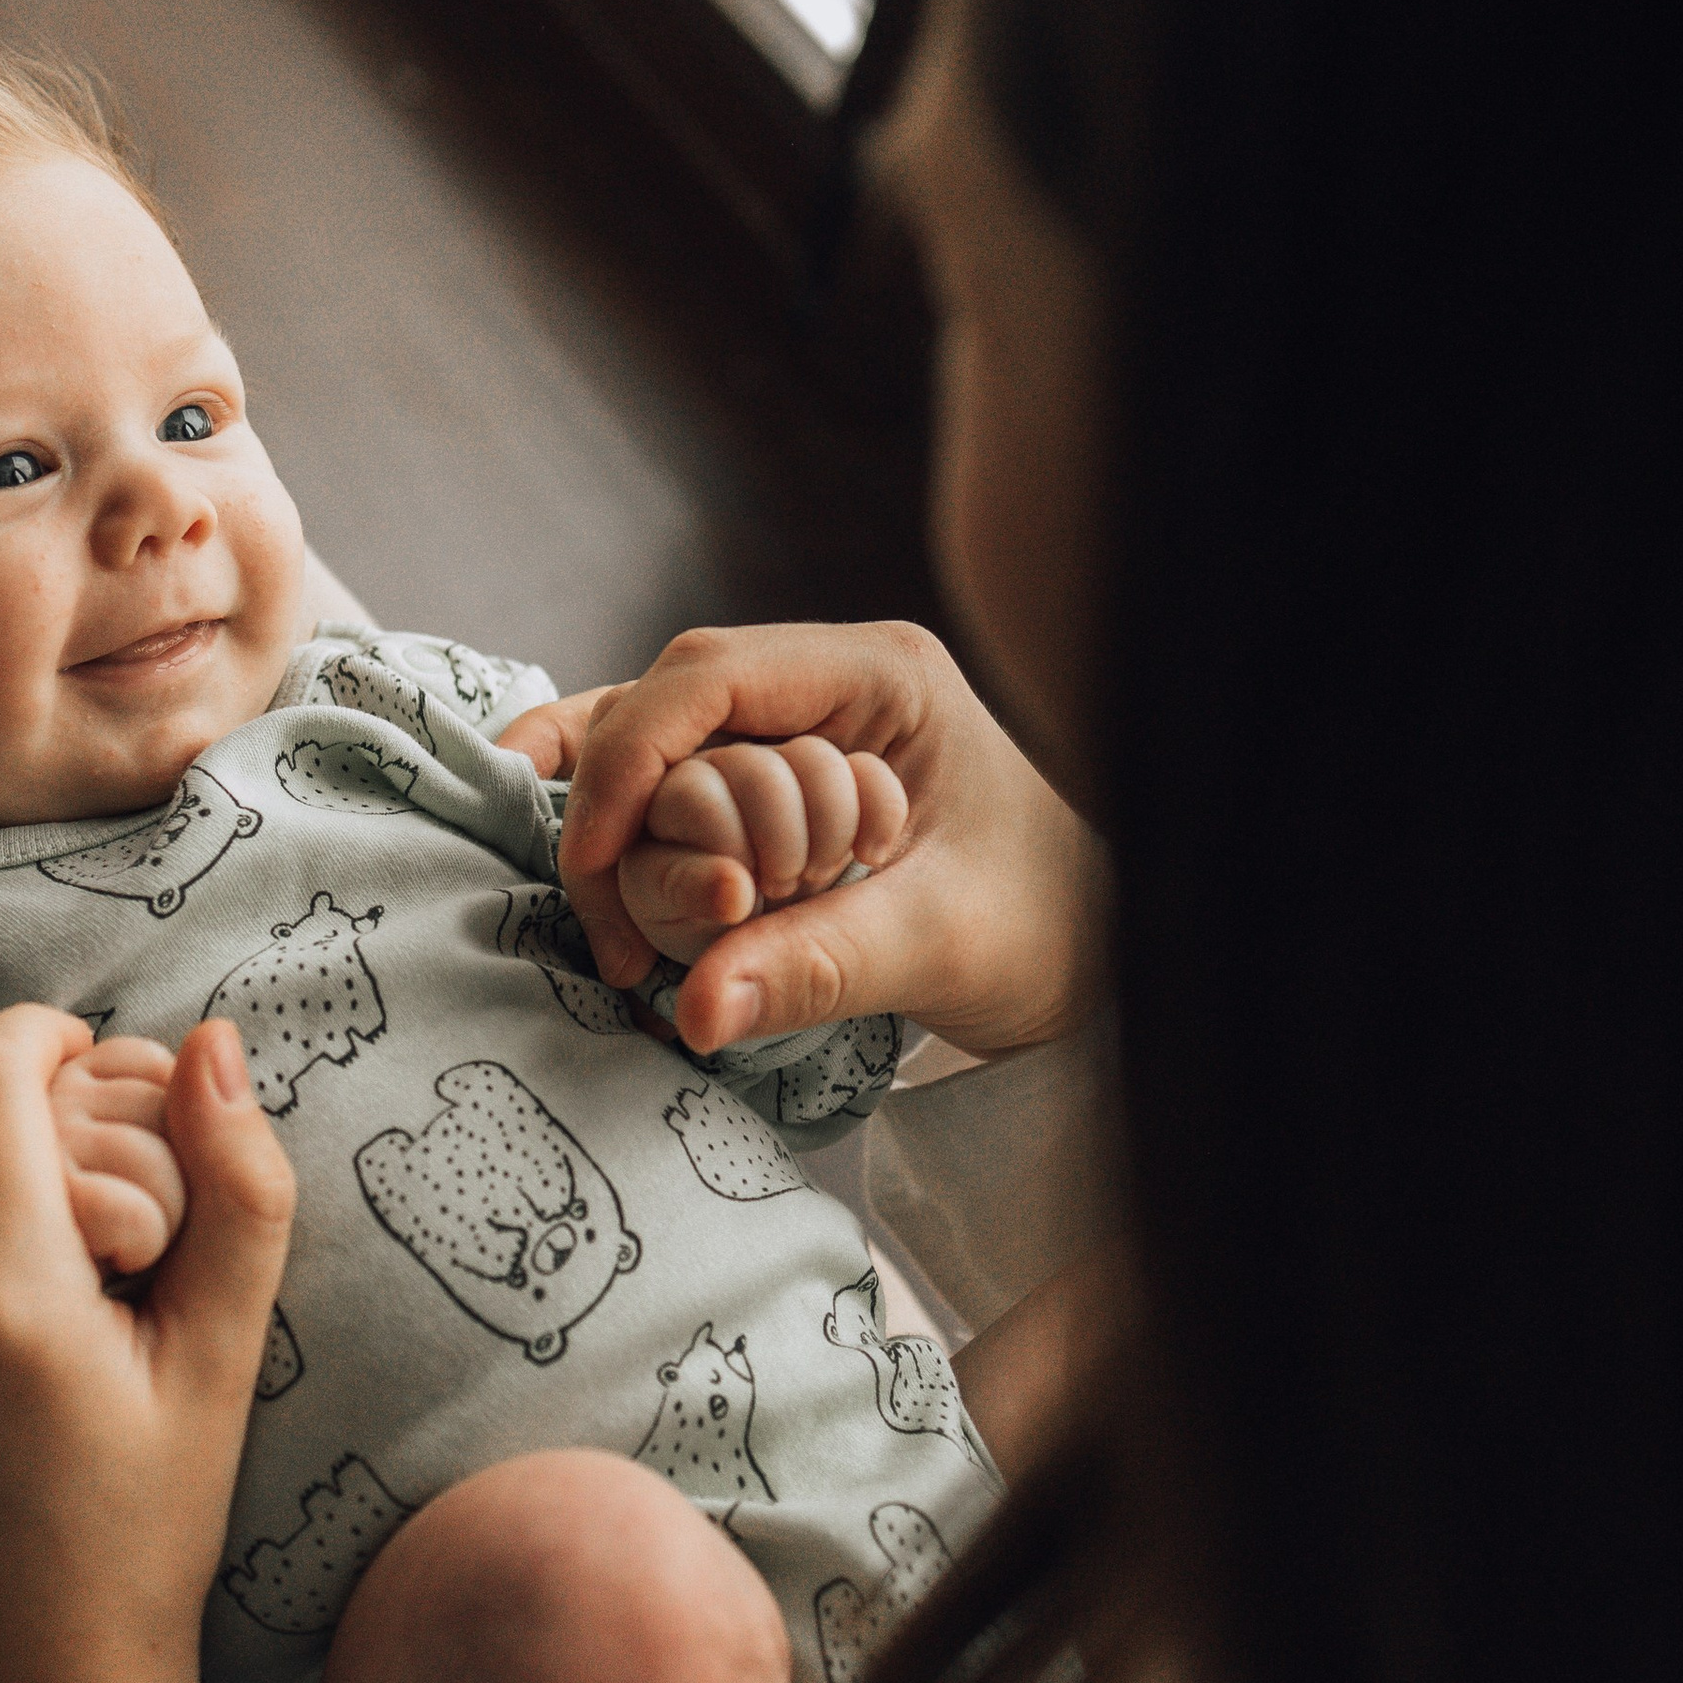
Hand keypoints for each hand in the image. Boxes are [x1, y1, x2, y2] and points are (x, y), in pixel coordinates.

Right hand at [502, 623, 1104, 1059]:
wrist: (1091, 954)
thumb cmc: (1042, 926)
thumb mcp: (935, 942)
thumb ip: (817, 966)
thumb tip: (697, 1007)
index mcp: (884, 675)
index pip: (711, 676)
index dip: (630, 757)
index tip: (591, 857)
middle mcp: (827, 686)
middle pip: (665, 710)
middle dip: (624, 815)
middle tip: (622, 940)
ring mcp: (796, 733)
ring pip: (656, 754)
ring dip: (632, 845)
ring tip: (631, 949)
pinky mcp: (773, 787)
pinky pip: (674, 795)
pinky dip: (635, 843)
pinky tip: (605, 899)